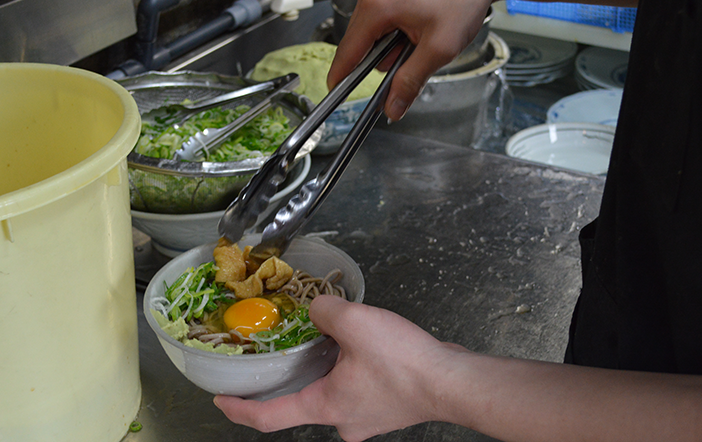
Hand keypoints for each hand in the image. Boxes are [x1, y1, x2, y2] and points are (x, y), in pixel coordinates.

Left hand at [213, 295, 463, 441]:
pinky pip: (355, 390)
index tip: (220, 399)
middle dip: (288, 381)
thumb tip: (317, 307)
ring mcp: (367, 418)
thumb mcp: (355, 324)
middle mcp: (342, 421)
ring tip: (322, 341)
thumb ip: (325, 310)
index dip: (238, 409)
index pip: (268, 418)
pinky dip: (346, 371)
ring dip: (322, 371)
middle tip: (277, 354)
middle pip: (301, 404)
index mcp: (325, 407)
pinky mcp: (387, 408)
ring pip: (331, 395)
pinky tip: (359, 348)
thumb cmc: (403, 361)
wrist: (453, 381)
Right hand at [327, 0, 502, 120]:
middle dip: (383, 57)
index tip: (335, 93)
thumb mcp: (439, 49)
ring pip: (372, 29)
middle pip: (360, 41)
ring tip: (421, 35)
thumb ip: (410, 81)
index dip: (342, 76)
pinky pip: (381, 13)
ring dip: (391, 42)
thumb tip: (393, 107)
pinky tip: (418, 23)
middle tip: (414, 54)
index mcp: (377, 4)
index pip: (348, 50)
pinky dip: (396, 26)